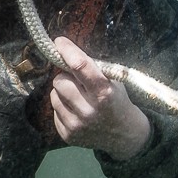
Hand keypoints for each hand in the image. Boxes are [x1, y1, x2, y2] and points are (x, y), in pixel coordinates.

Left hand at [50, 36, 150, 159]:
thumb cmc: (116, 100)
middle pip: (59, 81)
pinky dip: (63, 107)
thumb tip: (62, 50)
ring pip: (54, 95)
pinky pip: (54, 111)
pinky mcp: (68, 135)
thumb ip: (90, 68)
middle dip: (66, 76)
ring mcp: (77, 125)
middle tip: (76, 79)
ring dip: (63, 92)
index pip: (80, 66)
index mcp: (104, 93)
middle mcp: (89, 111)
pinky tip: (76, 111)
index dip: (67, 51)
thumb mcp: (113, 81)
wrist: (124, 135)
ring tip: (78, 96)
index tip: (59, 42)